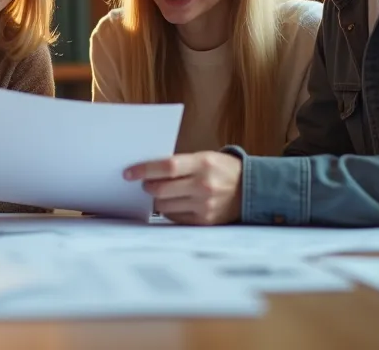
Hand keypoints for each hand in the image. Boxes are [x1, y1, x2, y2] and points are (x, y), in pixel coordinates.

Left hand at [124, 152, 241, 224]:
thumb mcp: (204, 158)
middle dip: (147, 187)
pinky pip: (175, 218)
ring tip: (159, 193)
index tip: (128, 173)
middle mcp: (203, 185)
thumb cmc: (221, 170)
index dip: (144, 170)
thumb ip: (179, 164)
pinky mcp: (204, 221)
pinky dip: (169, 211)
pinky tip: (173, 203)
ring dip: (156, 200)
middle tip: (143, 184)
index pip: (166, 167)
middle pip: (161, 190)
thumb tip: (147, 171)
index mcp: (203, 164)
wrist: (250, 189)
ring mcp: (204, 206)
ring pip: (165, 206)